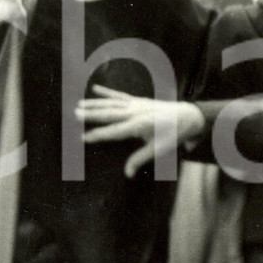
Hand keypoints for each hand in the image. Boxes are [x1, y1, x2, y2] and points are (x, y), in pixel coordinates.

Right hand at [76, 85, 204, 176]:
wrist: (187, 116)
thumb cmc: (173, 135)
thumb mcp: (158, 149)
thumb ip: (140, 159)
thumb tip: (127, 174)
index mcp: (139, 125)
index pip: (114, 131)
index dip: (98, 135)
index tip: (82, 137)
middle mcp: (135, 112)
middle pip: (109, 113)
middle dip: (91, 114)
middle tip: (74, 115)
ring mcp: (136, 104)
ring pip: (111, 103)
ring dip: (94, 103)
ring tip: (78, 105)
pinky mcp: (138, 99)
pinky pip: (119, 94)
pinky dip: (107, 91)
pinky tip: (94, 88)